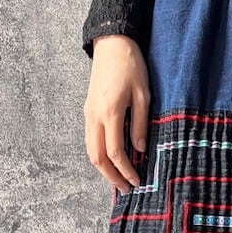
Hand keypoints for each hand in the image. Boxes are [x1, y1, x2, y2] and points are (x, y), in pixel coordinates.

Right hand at [83, 35, 150, 192]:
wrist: (111, 44)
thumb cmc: (132, 66)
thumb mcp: (143, 95)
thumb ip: (140, 124)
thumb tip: (140, 149)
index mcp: (110, 111)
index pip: (115, 152)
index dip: (126, 170)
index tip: (137, 181)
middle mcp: (94, 115)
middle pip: (96, 157)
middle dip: (111, 176)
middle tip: (126, 189)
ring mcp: (88, 113)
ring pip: (89, 150)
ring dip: (103, 169)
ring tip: (118, 179)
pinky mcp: (87, 111)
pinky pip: (89, 140)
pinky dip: (99, 155)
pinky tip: (111, 161)